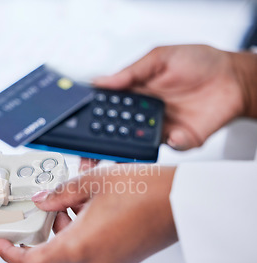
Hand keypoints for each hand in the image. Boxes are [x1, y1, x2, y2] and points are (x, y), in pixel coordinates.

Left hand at [0, 165, 176, 262]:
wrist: (180, 200)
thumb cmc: (144, 191)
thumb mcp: (91, 182)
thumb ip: (59, 193)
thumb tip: (42, 200)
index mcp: (80, 247)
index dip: (10, 256)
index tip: (0, 245)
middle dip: (38, 240)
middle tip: (39, 217)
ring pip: (67, 259)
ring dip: (59, 236)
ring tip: (69, 206)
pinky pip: (86, 257)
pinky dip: (77, 239)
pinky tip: (86, 213)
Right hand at [94, 45, 248, 149]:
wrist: (233, 77)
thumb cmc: (197, 61)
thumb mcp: (159, 57)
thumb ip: (131, 72)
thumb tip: (100, 81)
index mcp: (135, 94)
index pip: (107, 109)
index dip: (93, 119)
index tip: (82, 125)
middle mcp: (144, 114)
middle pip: (116, 134)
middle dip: (101, 146)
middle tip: (92, 150)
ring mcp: (162, 128)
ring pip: (139, 146)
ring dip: (132, 148)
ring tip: (131, 142)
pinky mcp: (182, 139)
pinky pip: (172, 147)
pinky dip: (173, 143)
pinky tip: (174, 134)